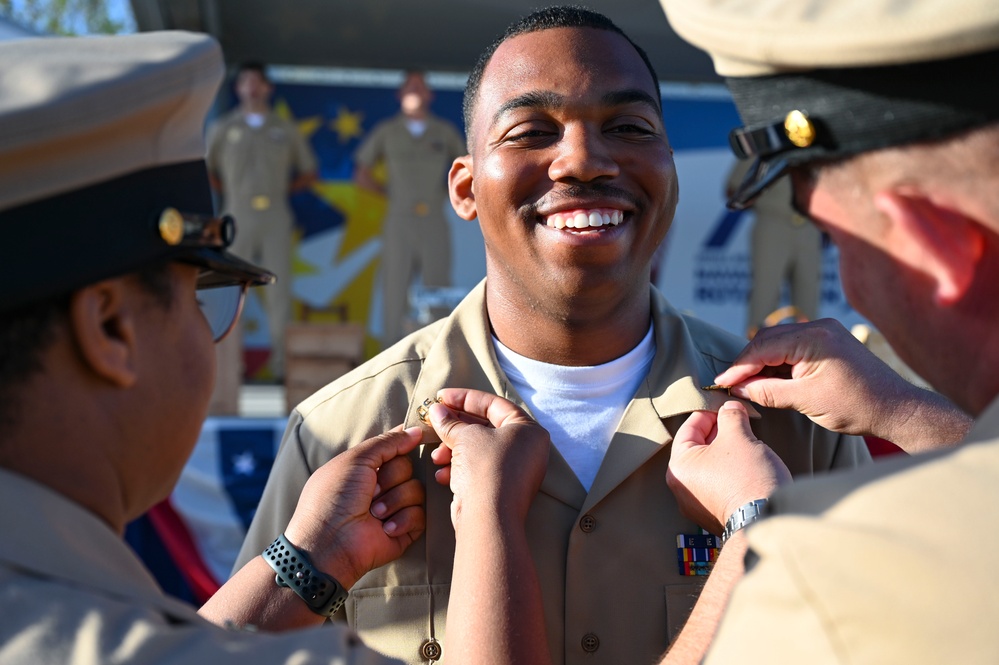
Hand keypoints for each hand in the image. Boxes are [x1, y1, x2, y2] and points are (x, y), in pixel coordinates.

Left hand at [284, 427, 425, 588]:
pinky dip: (402, 520)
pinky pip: (420, 515)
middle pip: (408, 467)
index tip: (418, 436)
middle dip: (390, 478)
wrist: (329, 543)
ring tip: (374, 514)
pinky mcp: (405, 530)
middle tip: (371, 491)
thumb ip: (386, 443)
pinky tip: (384, 528)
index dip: (405, 444)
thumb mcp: (355, 460)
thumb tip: (416, 431)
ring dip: (394, 500)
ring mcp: (394, 508)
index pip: (396, 448)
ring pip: (416, 490)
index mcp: (366, 468)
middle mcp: (381, 486)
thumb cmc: (333, 498)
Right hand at [427, 389, 548, 530]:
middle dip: (455, 426)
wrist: (488, 518)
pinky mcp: (501, 489)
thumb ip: (451, 422)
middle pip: (485, 428)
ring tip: (436, 455)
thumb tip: (437, 411)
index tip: (442, 397)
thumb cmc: (486, 469)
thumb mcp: (466, 437)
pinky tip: (442, 474)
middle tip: (434, 421)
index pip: (493, 404)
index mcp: (527, 429)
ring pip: (478, 451)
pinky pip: (478, 470)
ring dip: (453, 450)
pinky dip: (459, 469)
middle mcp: (526, 449)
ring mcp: (515, 471)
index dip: (464, 398)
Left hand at [666, 401, 790, 534]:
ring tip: (746, 441)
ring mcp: (697, 505)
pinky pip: (718, 485)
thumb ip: (731, 416)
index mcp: (678, 467)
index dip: (708, 413)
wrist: (766, 520)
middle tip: (738, 421)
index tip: (724, 406)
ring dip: (726, 452)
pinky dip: (730, 472)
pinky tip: (748, 465)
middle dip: (719, 432)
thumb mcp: (738, 436)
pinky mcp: (715, 515)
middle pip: (698, 449)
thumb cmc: (747, 478)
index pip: (688, 429)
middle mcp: (682, 489)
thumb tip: (729, 408)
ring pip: (710, 467)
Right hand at [713, 319, 969, 449]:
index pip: (762, 347)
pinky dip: (778, 362)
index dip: (738, 366)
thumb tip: (739, 389)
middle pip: (768, 339)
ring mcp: (826, 332)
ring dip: (761, 361)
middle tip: (730, 384)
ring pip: (779, 342)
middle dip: (747, 362)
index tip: (720, 383)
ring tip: (746, 384)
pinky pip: (794, 346)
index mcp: (813, 337)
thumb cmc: (857, 406)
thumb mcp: (806, 401)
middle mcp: (819, 327)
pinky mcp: (830, 342)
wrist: (898, 409)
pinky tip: (769, 378)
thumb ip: (768, 391)